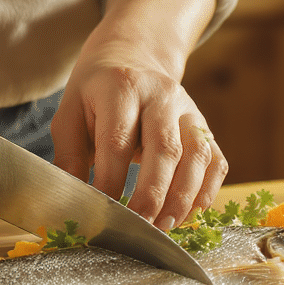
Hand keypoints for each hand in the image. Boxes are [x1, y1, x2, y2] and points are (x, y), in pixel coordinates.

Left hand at [52, 45, 226, 228]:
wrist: (133, 57)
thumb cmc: (96, 94)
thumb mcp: (70, 112)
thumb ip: (68, 154)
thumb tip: (69, 199)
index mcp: (122, 88)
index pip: (117, 141)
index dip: (110, 180)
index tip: (102, 212)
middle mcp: (162, 96)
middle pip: (164, 149)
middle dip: (152, 194)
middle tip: (139, 226)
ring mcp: (189, 111)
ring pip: (197, 156)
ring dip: (183, 197)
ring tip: (164, 227)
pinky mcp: (205, 127)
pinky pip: (216, 161)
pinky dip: (206, 191)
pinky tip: (189, 215)